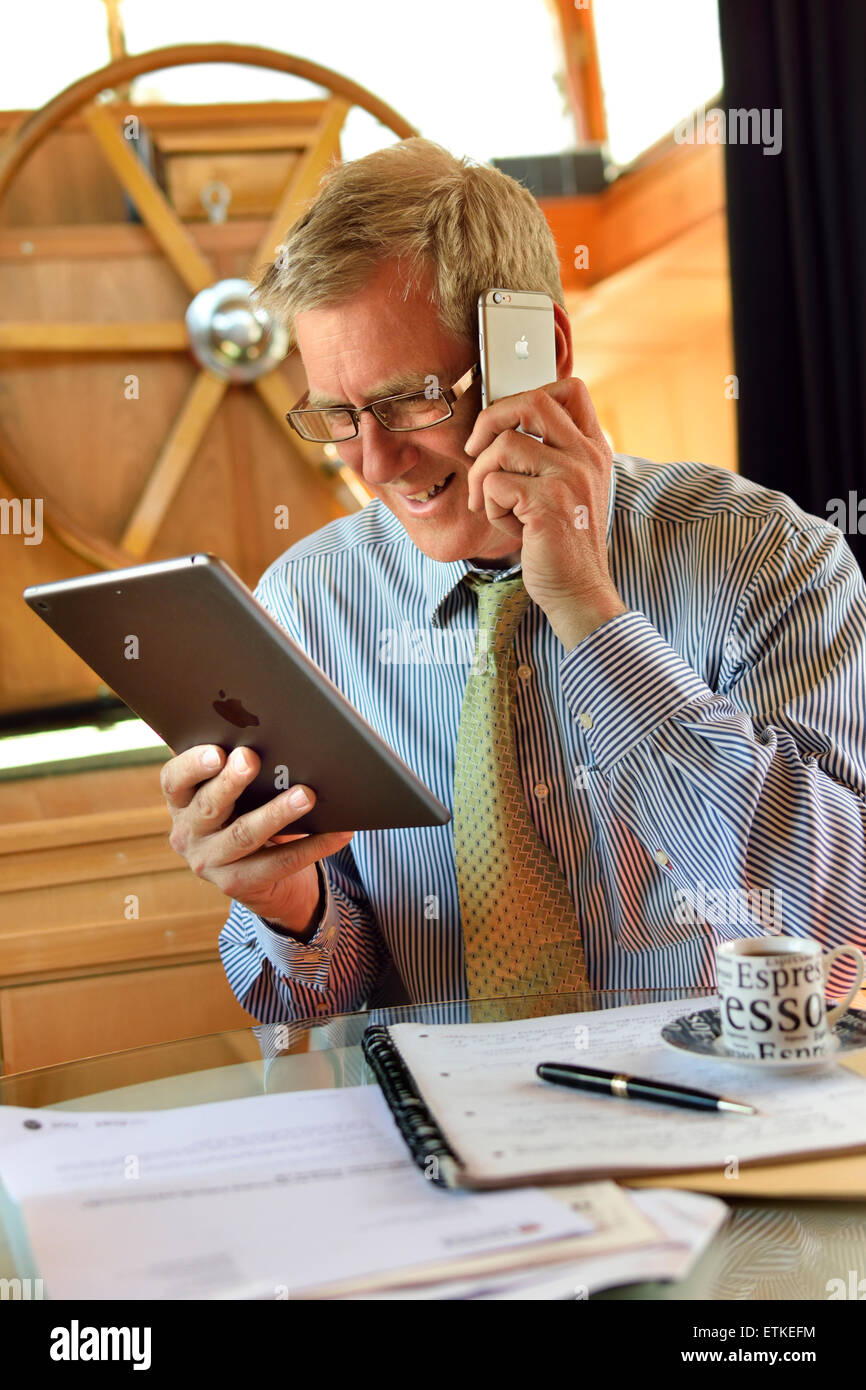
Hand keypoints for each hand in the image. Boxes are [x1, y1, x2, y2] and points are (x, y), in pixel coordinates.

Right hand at [161, 745, 353, 936]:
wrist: (261, 878)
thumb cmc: (247, 813)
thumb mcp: (236, 793)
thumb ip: (239, 769)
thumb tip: (274, 738)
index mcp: (182, 802)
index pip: (173, 780)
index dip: (192, 765)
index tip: (216, 751)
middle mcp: (187, 834)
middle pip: (208, 806)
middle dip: (231, 781)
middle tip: (251, 759)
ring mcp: (209, 863)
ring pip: (244, 835)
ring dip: (276, 813)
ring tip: (305, 795)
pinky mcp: (237, 885)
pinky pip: (279, 862)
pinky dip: (312, 845)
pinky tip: (337, 830)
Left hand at [464, 378, 626, 649]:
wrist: (579, 591)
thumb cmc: (562, 543)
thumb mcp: (566, 490)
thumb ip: (549, 455)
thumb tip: (498, 426)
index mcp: (593, 449)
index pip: (570, 389)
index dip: (527, 394)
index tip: (505, 423)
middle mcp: (586, 456)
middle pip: (530, 401)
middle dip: (489, 421)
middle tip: (475, 451)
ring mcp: (570, 477)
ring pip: (503, 446)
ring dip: (483, 478)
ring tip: (495, 506)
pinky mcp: (548, 503)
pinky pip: (494, 484)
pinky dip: (489, 508)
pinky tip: (509, 527)